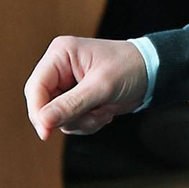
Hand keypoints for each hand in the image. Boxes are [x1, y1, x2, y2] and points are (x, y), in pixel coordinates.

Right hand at [22, 35, 147, 140]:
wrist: (152, 73)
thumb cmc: (130, 68)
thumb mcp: (102, 86)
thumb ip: (71, 104)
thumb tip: (43, 121)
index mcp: (60, 54)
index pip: (36, 87)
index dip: (38, 112)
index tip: (46, 133)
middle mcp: (59, 69)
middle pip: (43, 106)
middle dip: (68, 117)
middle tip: (91, 116)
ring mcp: (66, 86)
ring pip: (57, 118)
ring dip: (81, 122)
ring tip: (103, 111)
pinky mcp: (75, 100)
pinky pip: (70, 122)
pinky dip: (87, 123)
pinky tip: (104, 112)